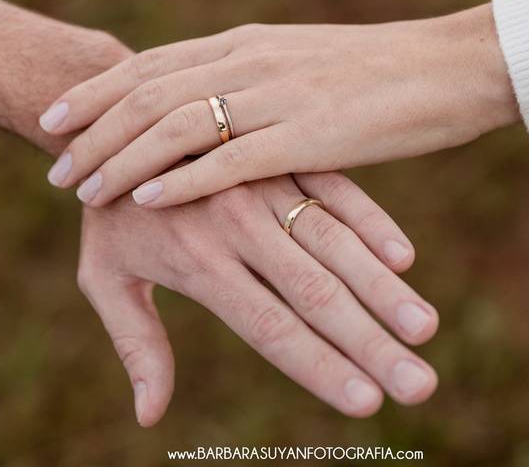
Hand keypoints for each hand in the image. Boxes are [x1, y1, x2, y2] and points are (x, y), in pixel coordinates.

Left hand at [41, 3, 518, 207]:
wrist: (452, 67)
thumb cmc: (382, 74)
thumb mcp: (303, 67)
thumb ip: (256, 83)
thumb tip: (218, 107)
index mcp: (247, 45)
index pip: (151, 64)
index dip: (97, 91)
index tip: (55, 117)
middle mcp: (251, 63)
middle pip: (147, 93)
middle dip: (91, 130)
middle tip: (52, 164)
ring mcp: (278, 97)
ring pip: (175, 125)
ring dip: (120, 158)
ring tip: (81, 188)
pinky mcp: (309, 136)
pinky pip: (230, 159)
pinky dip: (181, 179)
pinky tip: (145, 199)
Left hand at [79, 171, 437, 425]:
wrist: (107, 111)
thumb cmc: (106, 210)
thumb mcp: (102, 276)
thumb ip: (134, 342)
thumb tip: (150, 416)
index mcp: (200, 262)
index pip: (270, 328)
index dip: (320, 369)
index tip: (366, 405)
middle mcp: (240, 226)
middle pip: (315, 294)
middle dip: (372, 344)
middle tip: (421, 386)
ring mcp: (266, 187)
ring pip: (335, 244)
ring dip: (384, 289)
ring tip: (426, 330)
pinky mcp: (283, 155)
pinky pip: (337, 191)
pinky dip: (371, 224)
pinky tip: (406, 259)